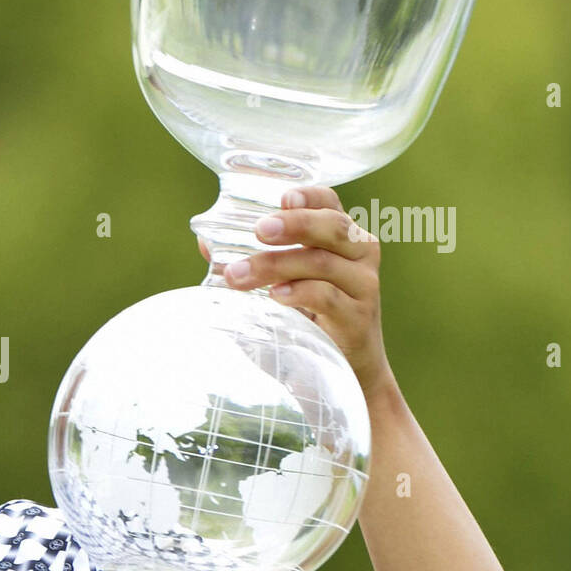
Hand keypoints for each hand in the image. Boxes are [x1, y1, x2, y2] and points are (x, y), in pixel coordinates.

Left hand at [197, 185, 395, 402]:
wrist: (349, 373)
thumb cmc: (310, 319)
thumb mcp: (282, 284)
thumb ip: (252, 261)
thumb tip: (207, 244)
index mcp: (343, 239)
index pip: (331, 204)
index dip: (309, 197)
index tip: (281, 198)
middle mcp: (360, 255)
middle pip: (332, 227)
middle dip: (293, 225)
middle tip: (259, 231)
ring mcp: (363, 285)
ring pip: (322, 261)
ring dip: (275, 265)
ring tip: (238, 276)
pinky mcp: (358, 317)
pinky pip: (328, 296)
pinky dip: (299, 292)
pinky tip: (275, 296)